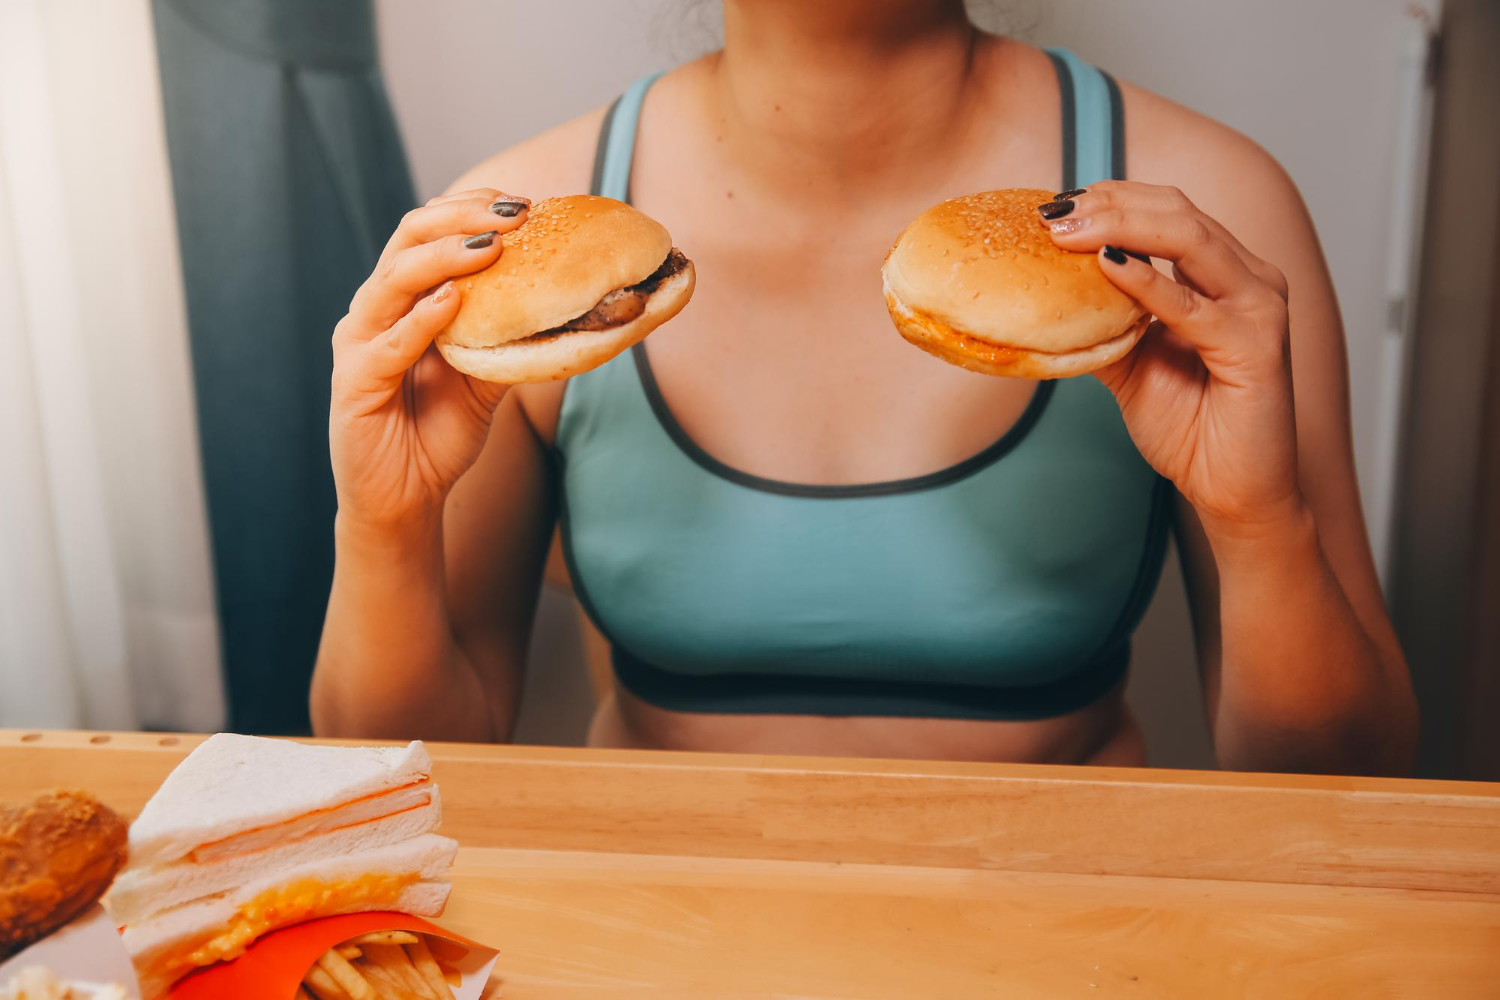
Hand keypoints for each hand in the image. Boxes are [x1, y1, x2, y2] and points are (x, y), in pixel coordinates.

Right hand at [329, 188, 529, 530]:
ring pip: (392, 281)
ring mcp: (359, 344)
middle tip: (513, 211)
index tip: (522, 202)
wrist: (406, 496)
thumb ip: (513, 336)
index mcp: (404, 299)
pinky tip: (452, 302)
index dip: (471, 209)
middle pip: (408, 240)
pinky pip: (386, 344)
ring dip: (443, 258)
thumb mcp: (488, 375)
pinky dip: (419, 321)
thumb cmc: (441, 431)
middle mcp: (376, 310)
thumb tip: (575, 308)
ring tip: (489, 248)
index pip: (429, 232)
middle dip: (461, 218)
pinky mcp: (354, 383)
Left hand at [1040, 181, 1303, 539]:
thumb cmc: (1193, 430)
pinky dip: (1149, 282)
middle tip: (1054, 212)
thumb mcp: (1130, 366)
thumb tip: (1044, 300)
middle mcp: (1250, 279)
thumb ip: (1102, 325)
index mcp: (1225, 275)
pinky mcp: (1256, 346)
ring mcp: (1259, 308)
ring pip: (1191, 239)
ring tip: (1070, 230)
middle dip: (1111, 203)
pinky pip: (1194, 305)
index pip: (1167, 212)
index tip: (1054, 205)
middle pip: (1178, 213)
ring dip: (1123, 228)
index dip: (1111, 199)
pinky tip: (1109, 266)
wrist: (1232, 492)